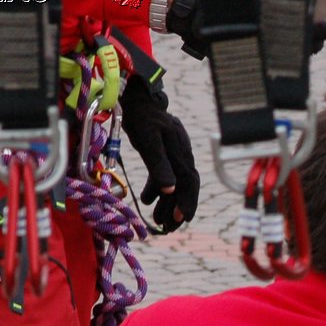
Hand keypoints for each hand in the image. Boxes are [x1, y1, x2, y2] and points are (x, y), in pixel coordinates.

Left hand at [117, 76, 199, 233]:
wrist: (135, 97)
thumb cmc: (140, 117)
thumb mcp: (148, 141)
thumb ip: (159, 165)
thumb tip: (170, 190)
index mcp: (181, 151)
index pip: (190, 182)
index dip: (188, 202)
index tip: (182, 220)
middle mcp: (181, 153)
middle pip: (184, 186)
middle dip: (178, 208)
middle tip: (168, 228)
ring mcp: (174, 153)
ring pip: (174, 183)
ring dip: (166, 203)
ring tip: (156, 220)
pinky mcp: (164, 152)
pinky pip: (165, 175)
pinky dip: (157, 189)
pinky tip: (146, 200)